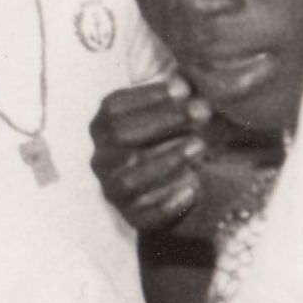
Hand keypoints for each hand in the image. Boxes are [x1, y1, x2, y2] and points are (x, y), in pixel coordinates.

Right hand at [92, 81, 210, 230]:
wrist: (174, 192)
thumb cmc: (172, 144)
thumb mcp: (170, 118)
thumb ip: (176, 101)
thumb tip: (187, 85)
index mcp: (103, 129)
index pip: (114, 108)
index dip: (148, 96)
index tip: (185, 88)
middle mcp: (101, 158)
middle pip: (120, 135)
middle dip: (163, 121)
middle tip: (201, 112)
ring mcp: (113, 189)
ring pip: (129, 177)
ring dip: (167, 159)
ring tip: (200, 146)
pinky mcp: (132, 217)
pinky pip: (146, 212)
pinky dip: (169, 201)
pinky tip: (193, 187)